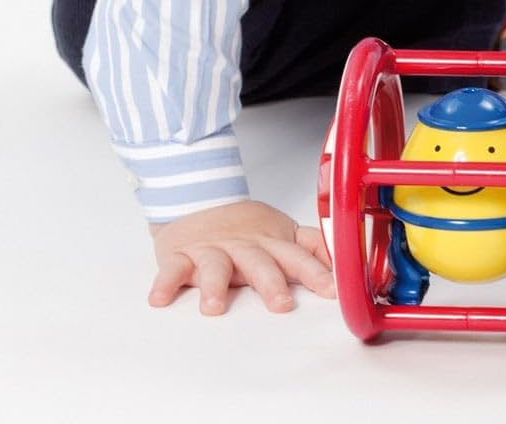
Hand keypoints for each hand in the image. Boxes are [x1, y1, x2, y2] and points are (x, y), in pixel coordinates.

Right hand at [148, 200, 335, 314]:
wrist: (199, 197)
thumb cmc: (245, 226)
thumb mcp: (283, 232)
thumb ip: (312, 247)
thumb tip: (345, 262)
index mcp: (272, 242)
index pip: (299, 256)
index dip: (317, 272)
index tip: (333, 290)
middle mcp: (244, 246)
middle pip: (260, 263)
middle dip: (272, 283)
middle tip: (281, 305)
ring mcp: (212, 250)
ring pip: (215, 266)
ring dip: (214, 286)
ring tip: (214, 307)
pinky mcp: (181, 255)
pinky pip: (172, 269)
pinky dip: (165, 282)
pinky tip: (160, 299)